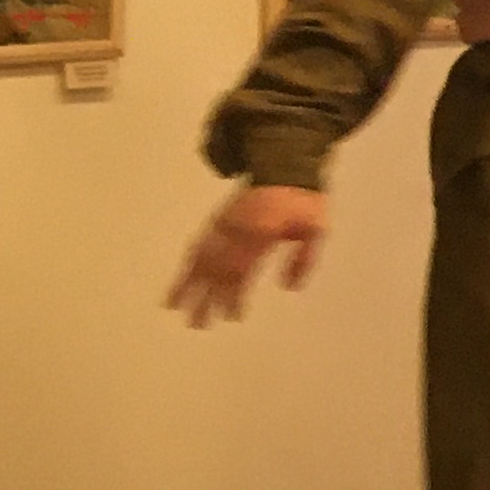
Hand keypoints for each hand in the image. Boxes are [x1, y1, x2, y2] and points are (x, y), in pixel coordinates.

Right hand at [168, 186, 328, 326]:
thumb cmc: (304, 200)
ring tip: (174, 307)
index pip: (243, 271)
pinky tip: (181, 277)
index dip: (235, 295)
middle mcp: (235, 231)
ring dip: (186, 283)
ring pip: (200, 258)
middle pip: (216, 270)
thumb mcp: (316, 229)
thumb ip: (304, 259)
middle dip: (205, 299)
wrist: (284, 164)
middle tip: (198, 325)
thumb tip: (289, 288)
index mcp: (261, 234)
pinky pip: (198, 243)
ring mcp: (223, 224)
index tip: (232, 316)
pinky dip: (187, 263)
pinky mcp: (217, 219)